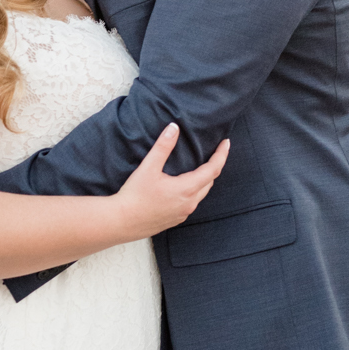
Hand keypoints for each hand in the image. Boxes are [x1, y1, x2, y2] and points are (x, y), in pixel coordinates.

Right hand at [114, 123, 229, 236]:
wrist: (122, 222)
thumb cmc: (134, 196)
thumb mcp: (148, 167)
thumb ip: (163, 146)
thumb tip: (174, 127)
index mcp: (186, 189)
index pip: (213, 170)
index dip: (221, 155)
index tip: (226, 143)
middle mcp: (189, 203)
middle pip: (209, 182)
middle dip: (214, 166)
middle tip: (214, 153)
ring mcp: (183, 213)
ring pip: (201, 194)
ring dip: (204, 180)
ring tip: (201, 167)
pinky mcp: (176, 219)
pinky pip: (191, 203)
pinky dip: (193, 191)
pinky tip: (184, 186)